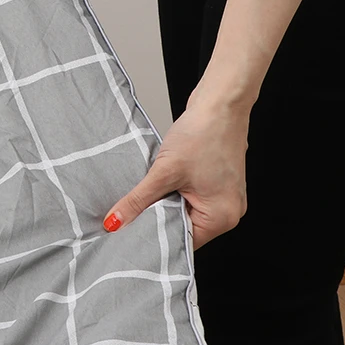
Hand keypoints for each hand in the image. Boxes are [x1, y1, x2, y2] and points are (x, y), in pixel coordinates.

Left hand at [102, 81, 250, 249]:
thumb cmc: (202, 134)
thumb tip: (116, 222)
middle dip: (157, 220)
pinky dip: (173, 191)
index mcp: (222, 217)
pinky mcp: (216, 181)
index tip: (128, 236)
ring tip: (144, 195)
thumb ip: (138, 200)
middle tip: (129, 217)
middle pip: (184, 227)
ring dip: (164, 203)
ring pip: (185, 210)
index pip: (182, 241)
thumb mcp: (164, 171)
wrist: (220, 102)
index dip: (154, 238)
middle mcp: (228, 211)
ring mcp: (224, 196)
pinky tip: (159, 182)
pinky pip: (191, 196)